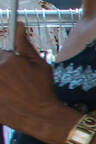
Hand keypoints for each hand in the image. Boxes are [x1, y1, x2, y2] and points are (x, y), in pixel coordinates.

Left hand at [0, 21, 67, 135]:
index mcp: (5, 60)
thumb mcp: (39, 65)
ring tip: (11, 91)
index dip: (7, 61)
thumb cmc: (43, 90)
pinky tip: (7, 98)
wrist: (42, 117)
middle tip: (14, 83)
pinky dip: (2, 94)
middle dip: (4, 73)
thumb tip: (19, 26)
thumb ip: (24, 45)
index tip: (14, 71)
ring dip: (3, 83)